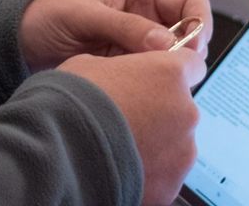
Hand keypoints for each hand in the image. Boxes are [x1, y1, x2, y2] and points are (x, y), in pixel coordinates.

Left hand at [20, 0, 210, 70]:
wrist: (21, 45)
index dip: (199, 21)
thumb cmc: (49, 18)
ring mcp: (139, 47)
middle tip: (173, 71)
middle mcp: (146, 19)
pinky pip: (154, 79)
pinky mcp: (130, 71)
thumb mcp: (84, 15)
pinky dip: (154, 86)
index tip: (194, 45)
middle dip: (189, 53)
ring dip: (171, 72)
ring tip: (151, 82)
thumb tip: (166, 43)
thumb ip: (124, 26)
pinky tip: (140, 92)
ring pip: (175, 61)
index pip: (189, 2)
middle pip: (190, 35)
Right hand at [59, 49, 203, 205]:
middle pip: (181, 107)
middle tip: (127, 117)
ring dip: (156, 142)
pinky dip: (148, 171)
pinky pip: (165, 173)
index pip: (191, 63)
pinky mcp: (171, 185)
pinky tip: (120, 166)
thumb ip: (122, 68)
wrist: (57, 149)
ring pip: (176, 142)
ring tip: (119, 146)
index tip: (157, 78)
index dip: (171, 70)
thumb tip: (122, 75)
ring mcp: (182, 152)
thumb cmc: (71, 100)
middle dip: (160, 111)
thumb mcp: (92, 64)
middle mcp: (185, 110)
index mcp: (169, 73)